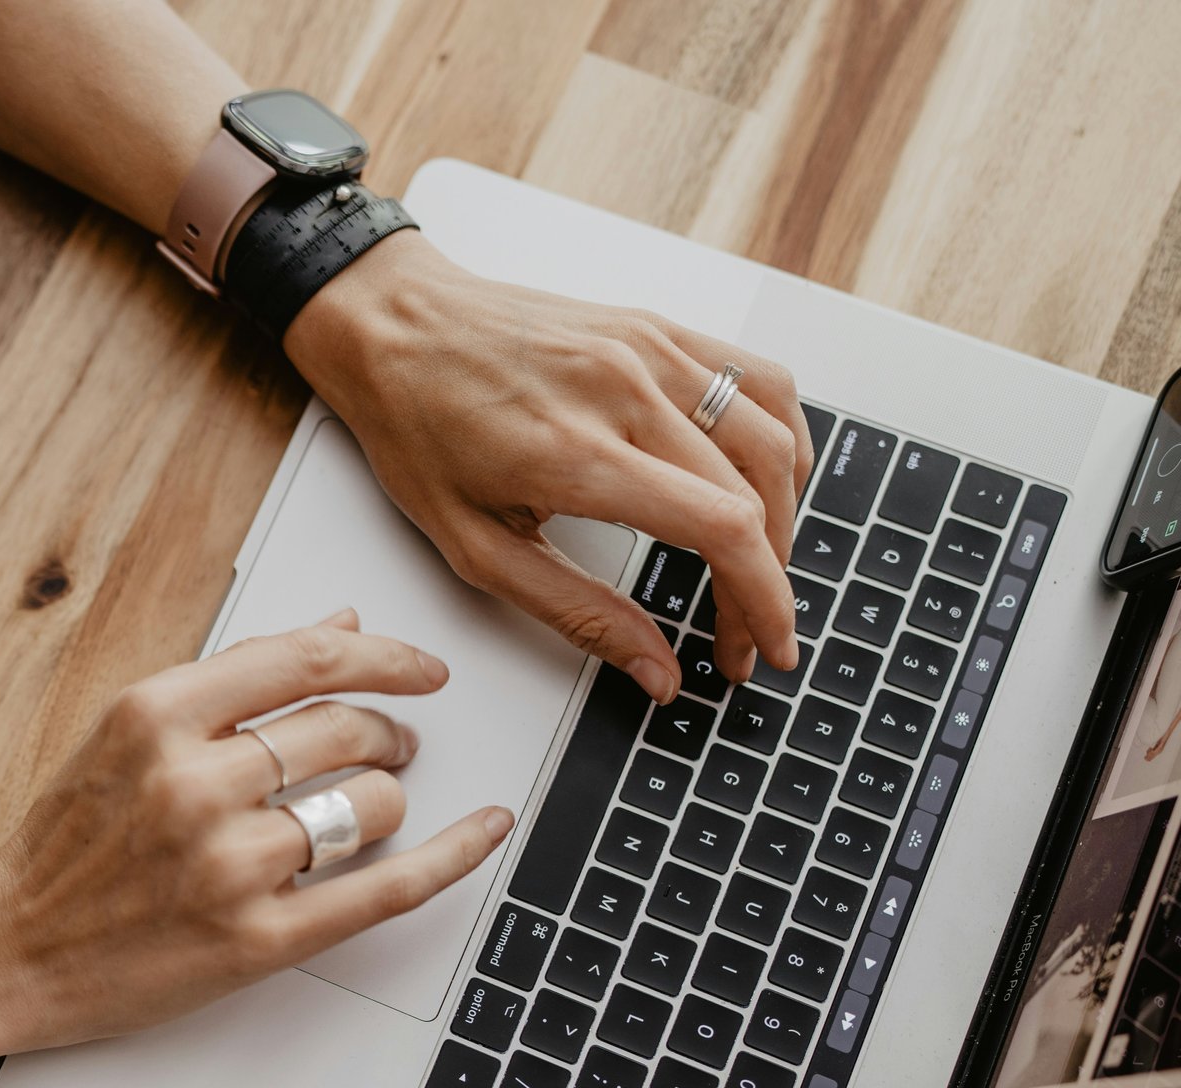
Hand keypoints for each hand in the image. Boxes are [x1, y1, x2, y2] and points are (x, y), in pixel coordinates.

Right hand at [0, 611, 512, 1051]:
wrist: (7, 950)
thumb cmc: (64, 845)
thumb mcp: (126, 734)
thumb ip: (233, 678)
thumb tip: (341, 627)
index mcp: (156, 715)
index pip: (305, 659)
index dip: (384, 655)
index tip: (420, 665)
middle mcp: (194, 783)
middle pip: (345, 728)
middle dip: (389, 730)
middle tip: (395, 742)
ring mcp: (227, 865)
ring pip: (369, 805)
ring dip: (391, 798)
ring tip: (374, 804)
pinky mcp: (255, 940)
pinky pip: (382, 890)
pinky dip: (449, 858)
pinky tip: (484, 831)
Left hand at [284, 233, 814, 699]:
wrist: (392, 324)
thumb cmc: (418, 428)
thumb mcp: (474, 549)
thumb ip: (576, 614)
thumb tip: (656, 670)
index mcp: (577, 453)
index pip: (722, 530)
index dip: (763, 602)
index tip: (764, 650)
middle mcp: (626, 391)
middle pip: (756, 495)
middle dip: (768, 582)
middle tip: (742, 635)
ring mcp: (649, 349)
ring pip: (774, 435)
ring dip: (787, 515)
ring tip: (759, 568)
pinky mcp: (656, 326)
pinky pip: (759, 378)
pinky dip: (782, 438)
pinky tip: (764, 483)